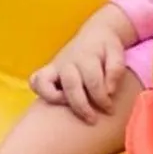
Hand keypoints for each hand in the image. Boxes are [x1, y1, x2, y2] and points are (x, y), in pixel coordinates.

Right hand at [30, 6, 134, 121]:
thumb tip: (109, 91)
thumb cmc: (107, 48)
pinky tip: (57, 102)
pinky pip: (35, 81)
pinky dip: (41, 92)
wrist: (95, 34)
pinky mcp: (48, 70)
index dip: (102, 98)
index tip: (110, 109)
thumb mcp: (117, 53)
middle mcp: (68, 61)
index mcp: (87, 56)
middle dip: (82, 107)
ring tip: (71, 111)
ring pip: (45, 83)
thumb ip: (116, 70)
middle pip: (71, 86)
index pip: (93, 81)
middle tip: (93, 120)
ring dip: (57, 100)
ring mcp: (55, 65)